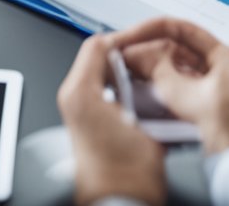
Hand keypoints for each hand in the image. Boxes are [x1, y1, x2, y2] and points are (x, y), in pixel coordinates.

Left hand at [57, 34, 165, 205]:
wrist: (118, 203)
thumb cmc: (126, 176)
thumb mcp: (144, 126)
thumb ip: (143, 91)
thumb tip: (146, 67)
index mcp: (79, 92)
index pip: (97, 46)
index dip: (124, 39)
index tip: (145, 40)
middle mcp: (75, 99)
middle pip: (101, 60)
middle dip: (129, 58)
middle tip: (153, 60)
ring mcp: (79, 113)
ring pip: (105, 77)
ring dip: (129, 76)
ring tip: (153, 80)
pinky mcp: (88, 126)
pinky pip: (106, 95)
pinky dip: (126, 93)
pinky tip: (147, 102)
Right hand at [113, 18, 228, 154]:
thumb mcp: (189, 99)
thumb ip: (159, 73)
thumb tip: (138, 55)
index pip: (182, 30)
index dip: (150, 31)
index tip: (131, 38)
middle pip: (181, 51)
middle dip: (152, 56)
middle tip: (127, 62)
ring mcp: (226, 86)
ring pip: (183, 71)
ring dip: (158, 74)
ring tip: (136, 79)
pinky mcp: (220, 104)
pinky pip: (189, 88)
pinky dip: (170, 90)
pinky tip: (154, 97)